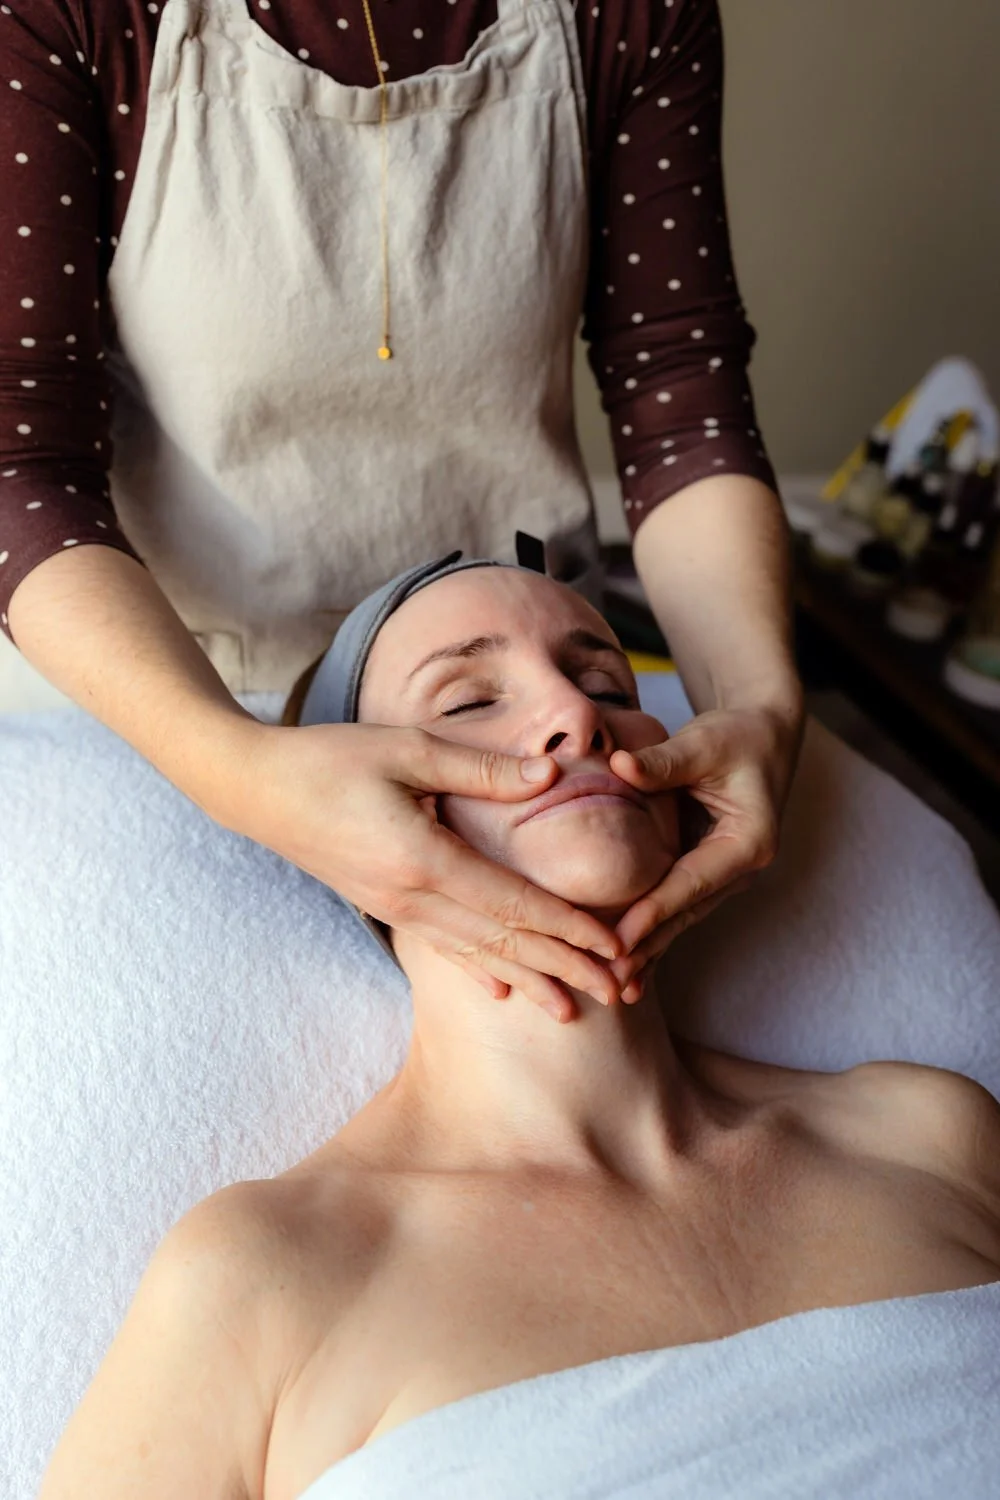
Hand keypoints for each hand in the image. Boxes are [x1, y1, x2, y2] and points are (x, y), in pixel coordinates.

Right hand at [219, 720, 623, 1020]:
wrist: (257, 789)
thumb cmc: (330, 759)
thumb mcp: (408, 750)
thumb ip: (482, 770)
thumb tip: (550, 775)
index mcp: (424, 860)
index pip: (513, 904)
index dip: (568, 928)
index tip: (614, 948)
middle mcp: (413, 898)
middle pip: (503, 942)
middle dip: (564, 967)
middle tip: (619, 991)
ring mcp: (397, 909)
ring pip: (477, 955)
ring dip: (529, 979)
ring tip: (571, 1009)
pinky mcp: (385, 907)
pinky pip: (443, 948)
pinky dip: (479, 970)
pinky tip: (502, 990)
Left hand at [607, 701, 803, 996]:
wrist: (764, 737)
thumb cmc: (738, 736)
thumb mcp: (705, 742)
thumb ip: (664, 760)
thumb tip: (620, 766)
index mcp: (748, 843)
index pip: (692, 883)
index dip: (654, 912)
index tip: (620, 939)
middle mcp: (742, 869)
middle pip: (687, 913)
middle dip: (648, 948)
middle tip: (608, 981)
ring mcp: (727, 875)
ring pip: (683, 918)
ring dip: (650, 951)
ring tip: (614, 987)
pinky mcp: (710, 872)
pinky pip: (679, 907)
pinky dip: (655, 933)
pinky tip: (632, 966)